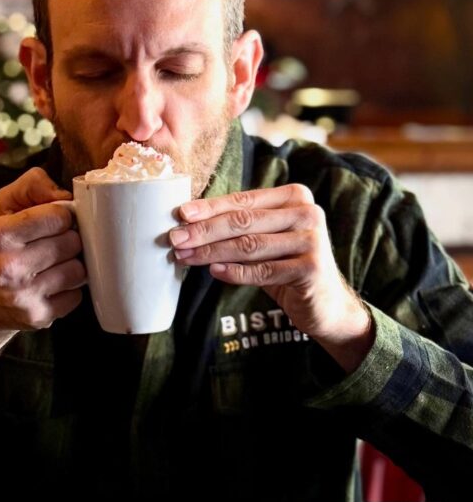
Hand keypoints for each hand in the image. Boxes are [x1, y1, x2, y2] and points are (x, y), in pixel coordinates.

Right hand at [0, 167, 85, 331]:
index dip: (62, 217)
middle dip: (68, 242)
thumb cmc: (1, 248)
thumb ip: (32, 186)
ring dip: (71, 266)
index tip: (53, 224)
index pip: (59, 215)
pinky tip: (51, 286)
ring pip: (78, 270)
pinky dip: (69, 290)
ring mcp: (23, 295)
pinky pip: (76, 296)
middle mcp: (8, 266)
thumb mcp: (4, 208)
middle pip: (72, 243)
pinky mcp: (38, 317)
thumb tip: (65, 196)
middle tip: (53, 246)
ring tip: (53, 266)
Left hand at [169, 184, 373, 371]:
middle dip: (205, 230)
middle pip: (244, 221)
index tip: (180, 215)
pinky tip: (213, 272)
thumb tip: (187, 223)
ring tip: (185, 256)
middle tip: (175, 238)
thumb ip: (240, 226)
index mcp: (295, 196)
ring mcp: (312, 240)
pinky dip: (235, 272)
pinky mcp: (312, 268)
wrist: (326, 304)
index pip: (244, 199)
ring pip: (250, 245)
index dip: (210, 207)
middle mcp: (307, 213)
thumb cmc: (286, 265)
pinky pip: (264, 271)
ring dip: (212, 252)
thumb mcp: (266, 239)